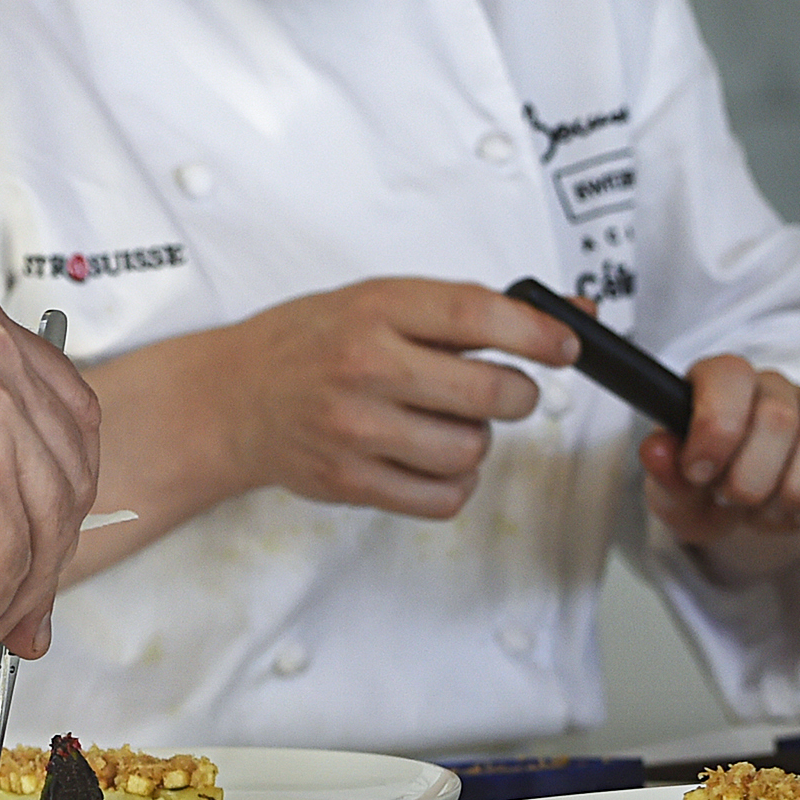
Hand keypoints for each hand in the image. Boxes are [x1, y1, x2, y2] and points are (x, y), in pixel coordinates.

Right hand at [218, 277, 577, 517]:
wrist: (231, 398)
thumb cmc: (306, 344)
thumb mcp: (375, 302)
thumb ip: (463, 312)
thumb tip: (568, 317)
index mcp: (374, 309)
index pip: (477, 314)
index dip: (538, 331)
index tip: (565, 343)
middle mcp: (365, 366)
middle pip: (490, 392)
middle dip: (517, 394)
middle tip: (503, 390)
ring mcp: (356, 428)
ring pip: (472, 449)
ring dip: (477, 438)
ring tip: (445, 422)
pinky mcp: (352, 481)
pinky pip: (444, 497)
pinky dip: (454, 481)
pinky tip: (432, 458)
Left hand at [639, 355, 799, 578]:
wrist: (744, 510)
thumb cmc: (706, 489)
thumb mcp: (674, 491)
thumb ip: (663, 471)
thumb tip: (655, 448)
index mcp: (718, 383)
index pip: (729, 376)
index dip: (716, 429)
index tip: (699, 473)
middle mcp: (770, 387)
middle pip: (778, 417)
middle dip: (753, 478)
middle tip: (735, 501)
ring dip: (797, 491)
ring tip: (772, 514)